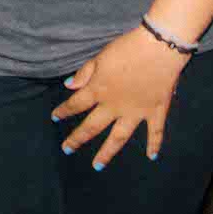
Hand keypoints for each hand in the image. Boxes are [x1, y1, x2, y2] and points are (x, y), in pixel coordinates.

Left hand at [51, 26, 191, 167]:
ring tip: (97, 166)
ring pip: (118, 137)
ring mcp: (136, 112)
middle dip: (78, 138)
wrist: (158, 48)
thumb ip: (85, 73)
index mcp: (99, 90)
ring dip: (107, 152)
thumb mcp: (100, 57)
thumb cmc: (127, 48)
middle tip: (67, 149)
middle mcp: (114, 106)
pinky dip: (154, 145)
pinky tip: (151, 156)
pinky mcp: (156, 111)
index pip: (76, 104)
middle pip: (92, 126)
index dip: (64, 111)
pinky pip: (155, 132)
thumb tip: (68, 86)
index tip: (54, 118)